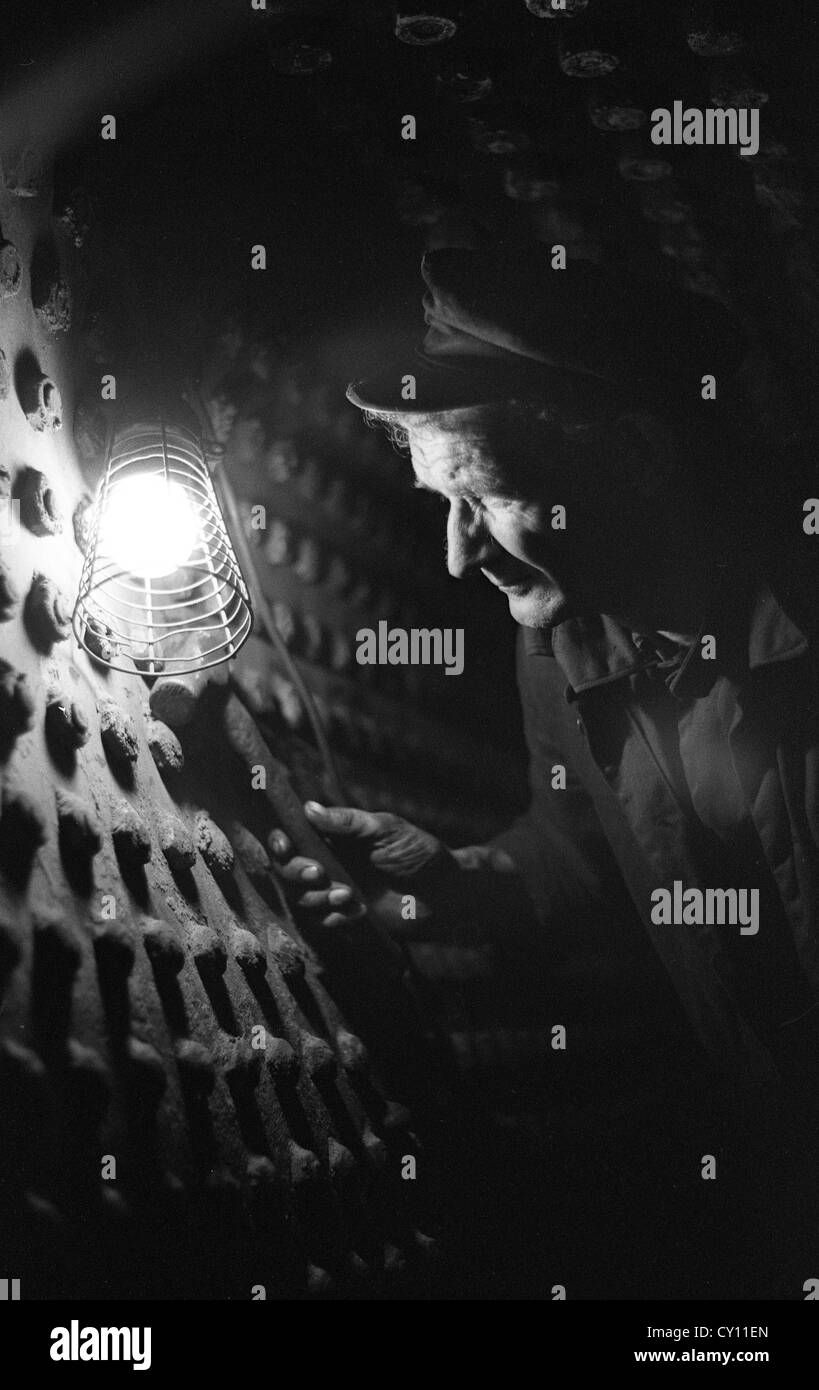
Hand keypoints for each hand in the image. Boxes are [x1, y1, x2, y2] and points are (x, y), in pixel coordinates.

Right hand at [269, 802, 453, 928]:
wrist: (445, 894)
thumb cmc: (418, 853)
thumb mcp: (385, 829)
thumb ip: (348, 822)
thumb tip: (309, 808)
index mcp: (334, 838)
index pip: (293, 838)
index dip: (280, 841)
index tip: (283, 843)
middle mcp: (329, 864)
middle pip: (287, 870)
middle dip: (296, 871)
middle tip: (319, 873)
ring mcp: (335, 892)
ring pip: (302, 898)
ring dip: (317, 897)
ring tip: (348, 894)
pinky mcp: (345, 918)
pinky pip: (323, 921)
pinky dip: (335, 916)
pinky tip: (358, 910)